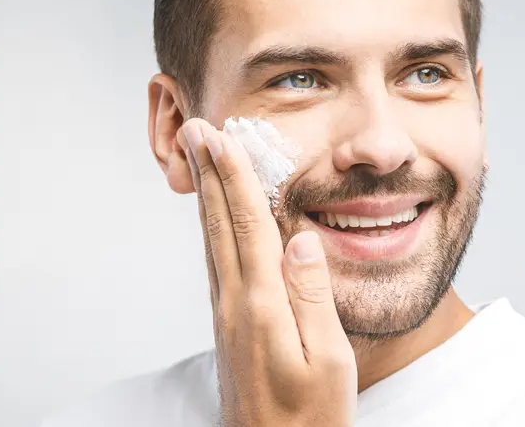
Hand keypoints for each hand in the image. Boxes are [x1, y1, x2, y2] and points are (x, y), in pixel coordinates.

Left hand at [180, 118, 356, 426]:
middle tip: (195, 127)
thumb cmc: (311, 417)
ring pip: (213, 240)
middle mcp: (236, 304)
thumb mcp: (329, 361)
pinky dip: (213, 227)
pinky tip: (215, 218)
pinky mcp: (229, 327)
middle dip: (211, 171)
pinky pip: (217, 262)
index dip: (236, 176)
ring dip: (207, 194)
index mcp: (263, 306)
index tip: (222, 135)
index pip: (248, 225)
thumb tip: (302, 240)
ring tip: (200, 158)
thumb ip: (313, 297)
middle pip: (220, 224)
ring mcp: (227, 316)